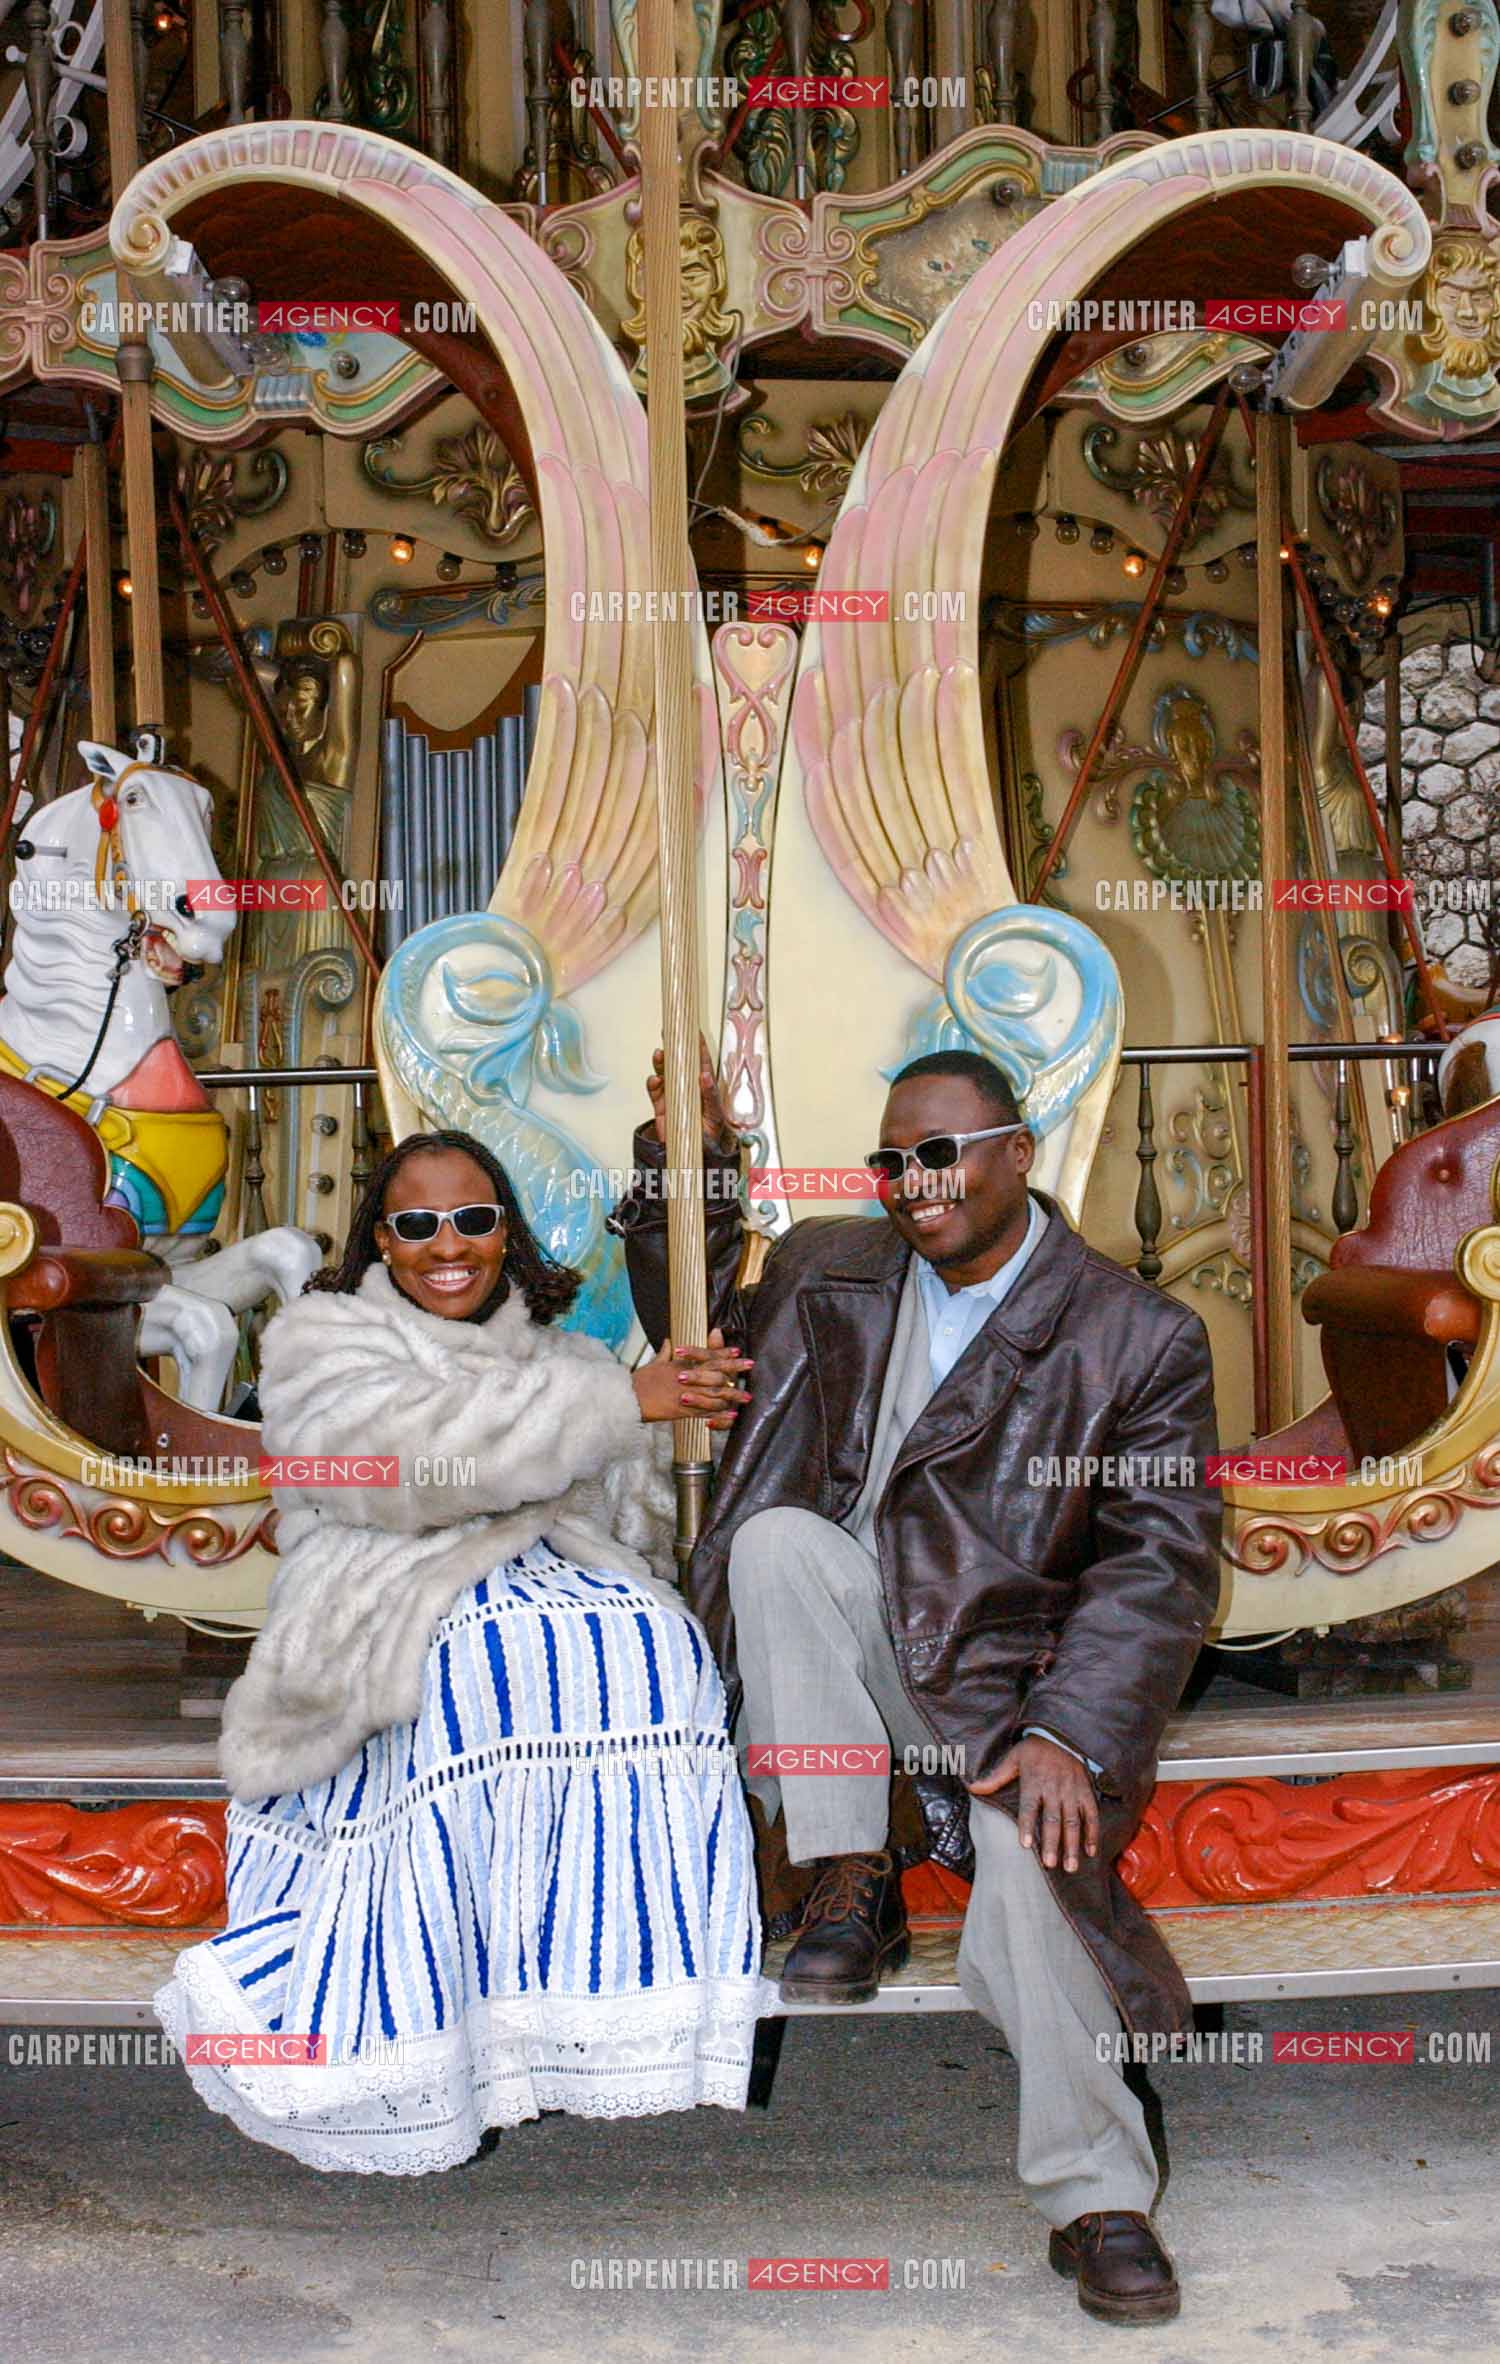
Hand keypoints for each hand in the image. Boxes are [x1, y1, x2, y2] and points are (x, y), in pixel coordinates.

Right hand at [631, 1327, 751, 1428]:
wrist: (627, 1398)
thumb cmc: (638, 1382)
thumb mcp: (652, 1365)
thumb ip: (664, 1353)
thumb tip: (669, 1341)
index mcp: (679, 1364)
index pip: (705, 1355)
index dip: (722, 1352)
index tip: (736, 1350)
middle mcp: (685, 1377)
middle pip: (714, 1370)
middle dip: (734, 1368)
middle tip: (750, 1365)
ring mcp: (685, 1393)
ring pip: (713, 1393)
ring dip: (732, 1395)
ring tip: (747, 1397)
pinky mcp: (681, 1410)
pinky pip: (704, 1412)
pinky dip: (719, 1414)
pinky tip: (732, 1416)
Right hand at [647, 1038, 736, 1152]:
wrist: (696, 1155)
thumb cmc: (711, 1135)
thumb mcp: (715, 1114)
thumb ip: (710, 1095)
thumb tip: (705, 1076)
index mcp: (703, 1086)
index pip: (701, 1062)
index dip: (698, 1046)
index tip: (694, 1031)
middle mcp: (688, 1087)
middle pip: (679, 1062)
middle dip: (674, 1048)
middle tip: (668, 1033)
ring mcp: (673, 1095)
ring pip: (664, 1073)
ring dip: (661, 1063)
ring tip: (659, 1055)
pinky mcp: (661, 1107)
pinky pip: (655, 1091)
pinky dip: (653, 1084)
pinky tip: (654, 1080)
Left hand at [968, 1734, 1098, 1873]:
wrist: (1061, 1735)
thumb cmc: (1033, 1750)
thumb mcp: (1012, 1758)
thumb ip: (995, 1777)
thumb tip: (973, 1788)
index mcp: (1034, 1782)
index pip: (1029, 1807)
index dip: (1027, 1825)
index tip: (1025, 1844)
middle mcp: (1054, 1789)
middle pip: (1052, 1819)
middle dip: (1052, 1843)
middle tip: (1050, 1865)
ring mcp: (1071, 1792)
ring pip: (1072, 1821)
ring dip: (1072, 1845)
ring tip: (1071, 1866)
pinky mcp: (1085, 1792)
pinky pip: (1091, 1815)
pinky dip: (1092, 1833)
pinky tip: (1090, 1851)